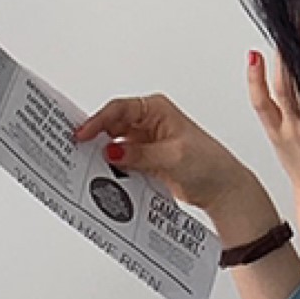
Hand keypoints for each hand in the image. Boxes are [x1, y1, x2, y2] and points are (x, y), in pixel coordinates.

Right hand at [71, 93, 268, 235]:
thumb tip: (112, 151)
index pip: (119, 109)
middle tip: (78, 150)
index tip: (83, 134)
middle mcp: (149, 123)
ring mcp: (145, 142)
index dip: (98, 121)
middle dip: (96, 137)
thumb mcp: (172, 156)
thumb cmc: (209, 164)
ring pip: (114, 144)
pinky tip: (105, 176)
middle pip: (112, 125)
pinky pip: (122, 162)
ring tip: (89, 165)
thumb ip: (140, 154)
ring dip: (103, 155)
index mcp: (156, 110)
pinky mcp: (145, 160)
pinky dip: (113, 168)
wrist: (222, 189)